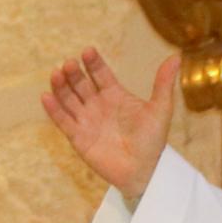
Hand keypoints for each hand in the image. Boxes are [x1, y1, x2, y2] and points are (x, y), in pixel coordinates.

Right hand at [41, 48, 178, 201]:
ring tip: (56, 74)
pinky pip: (62, 121)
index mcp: (115, 95)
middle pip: (81, 84)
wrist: (143, 171)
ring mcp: (86, 121)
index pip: (100, 74)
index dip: (94, 63)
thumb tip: (176, 57)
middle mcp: (98, 105)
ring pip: (69, 99)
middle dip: (74, 74)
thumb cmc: (153, 141)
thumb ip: (163, 83)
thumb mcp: (160, 109)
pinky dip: (53, 110)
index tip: (88, 51)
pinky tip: (45, 96)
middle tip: (69, 64)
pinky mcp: (78, 137)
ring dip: (61, 87)